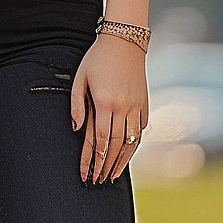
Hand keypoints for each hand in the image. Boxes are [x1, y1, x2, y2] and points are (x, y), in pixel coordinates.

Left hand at [71, 33, 147, 183]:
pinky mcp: (145, 103)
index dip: (93, 160)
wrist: (124, 40)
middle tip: (98, 181)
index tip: (87, 175)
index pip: (99, 140)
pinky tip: (127, 154)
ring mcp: (136, 106)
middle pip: (115, 146)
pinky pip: (141, 129)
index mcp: (105, 102)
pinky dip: (134, 145)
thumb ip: (77, 106)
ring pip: (131, 141)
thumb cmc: (96, 59)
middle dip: (106, 167)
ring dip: (121, 162)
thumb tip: (78, 130)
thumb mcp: (80, 79)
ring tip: (112, 176)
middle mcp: (123, 107)